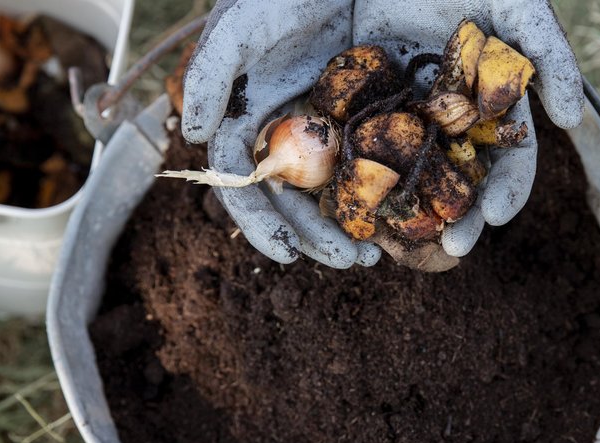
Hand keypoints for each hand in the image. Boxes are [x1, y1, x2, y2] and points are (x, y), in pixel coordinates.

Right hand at [182, 0, 381, 267]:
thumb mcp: (241, 25)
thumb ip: (212, 72)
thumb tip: (198, 134)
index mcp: (247, 121)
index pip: (245, 186)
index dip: (260, 224)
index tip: (285, 255)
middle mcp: (283, 133)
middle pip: (293, 200)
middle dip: (316, 236)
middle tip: (353, 261)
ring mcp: (323, 128)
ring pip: (331, 190)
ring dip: (349, 225)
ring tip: (376, 253)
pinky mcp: (361, 117)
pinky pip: (368, 163)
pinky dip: (379, 191)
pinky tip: (401, 213)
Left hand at [353, 0, 583, 255]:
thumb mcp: (517, 6)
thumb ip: (549, 56)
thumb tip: (572, 119)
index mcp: (493, 107)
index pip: (510, 160)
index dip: (507, 191)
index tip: (496, 216)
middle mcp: (455, 120)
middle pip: (464, 182)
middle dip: (463, 217)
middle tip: (453, 247)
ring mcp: (411, 116)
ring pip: (416, 175)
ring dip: (414, 212)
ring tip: (406, 242)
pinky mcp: (368, 104)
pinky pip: (366, 148)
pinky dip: (365, 179)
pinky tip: (357, 206)